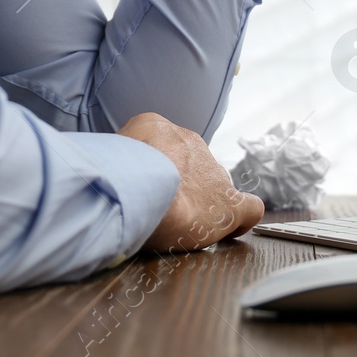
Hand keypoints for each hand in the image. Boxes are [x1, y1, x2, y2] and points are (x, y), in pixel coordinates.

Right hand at [118, 112, 263, 251]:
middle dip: (180, 187)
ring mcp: (213, 173)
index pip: (164, 148)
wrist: (139, 185)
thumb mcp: (109, 151)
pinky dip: (241, 219)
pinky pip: (248, 207)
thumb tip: (123, 172)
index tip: (148, 187)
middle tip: (161, 209)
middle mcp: (190, 144)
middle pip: (191, 166)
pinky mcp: (229, 203)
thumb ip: (121, 158)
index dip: (158, 170)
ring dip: (202, 204)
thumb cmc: (117, 173)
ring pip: (214, 187)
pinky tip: (230, 228)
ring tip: (184, 224)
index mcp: (158, 129)